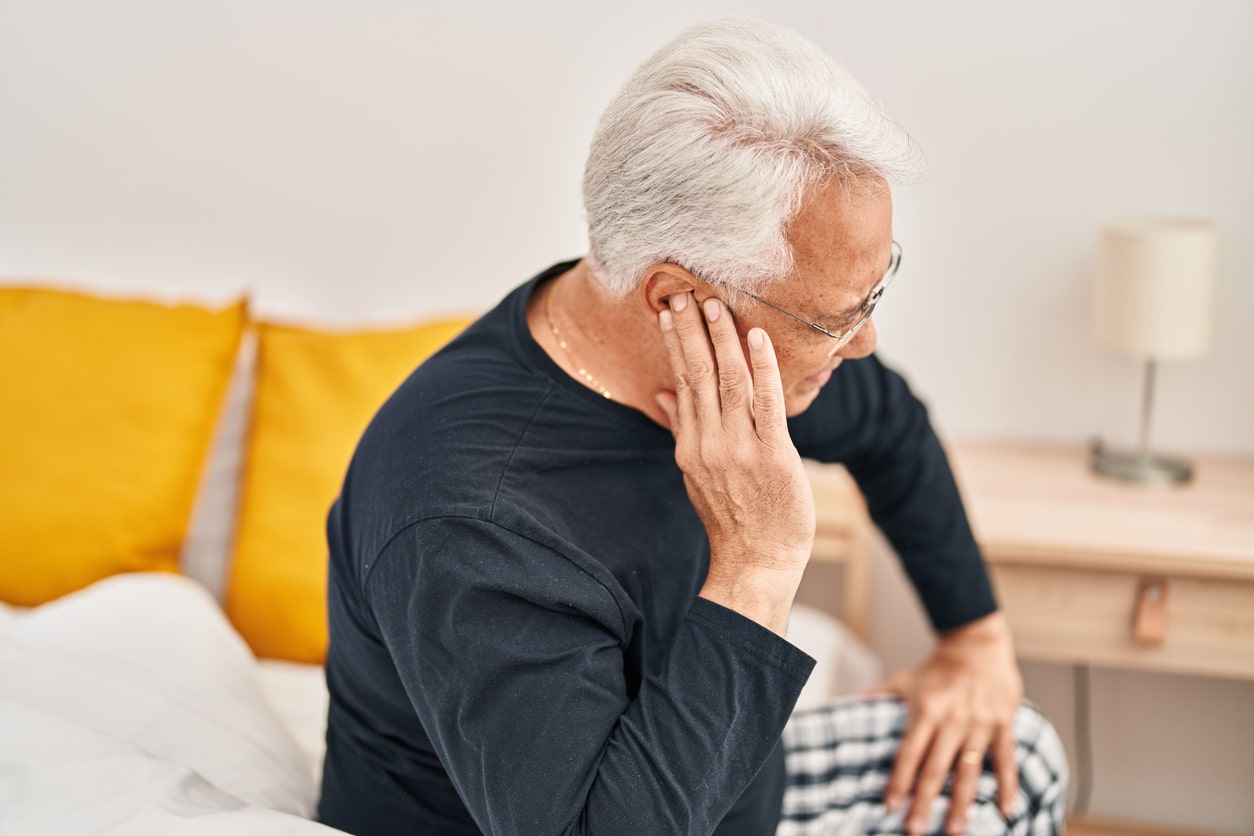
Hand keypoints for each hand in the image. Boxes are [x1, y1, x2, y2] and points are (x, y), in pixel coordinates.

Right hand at [656, 292, 814, 634]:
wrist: (756, 561)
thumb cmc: (732, 517)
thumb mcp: (695, 474)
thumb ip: (682, 429)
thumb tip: (663, 393)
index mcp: (690, 445)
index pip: (682, 382)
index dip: (676, 344)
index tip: (670, 311)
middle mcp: (709, 443)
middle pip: (699, 375)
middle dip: (692, 330)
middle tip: (686, 292)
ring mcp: (740, 449)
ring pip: (729, 382)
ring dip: (723, 339)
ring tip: (717, 305)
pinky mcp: (773, 456)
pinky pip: (767, 404)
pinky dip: (763, 368)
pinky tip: (758, 339)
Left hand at [874, 611, 1022, 834]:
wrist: (977, 644)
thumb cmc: (937, 667)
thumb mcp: (905, 680)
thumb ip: (879, 697)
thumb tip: (847, 705)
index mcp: (926, 710)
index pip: (908, 752)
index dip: (899, 780)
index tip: (890, 806)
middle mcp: (952, 719)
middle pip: (936, 768)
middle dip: (924, 801)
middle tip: (914, 829)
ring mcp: (980, 723)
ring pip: (969, 770)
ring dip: (961, 803)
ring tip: (954, 829)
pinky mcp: (1004, 724)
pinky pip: (1006, 760)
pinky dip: (1007, 786)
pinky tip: (1006, 810)